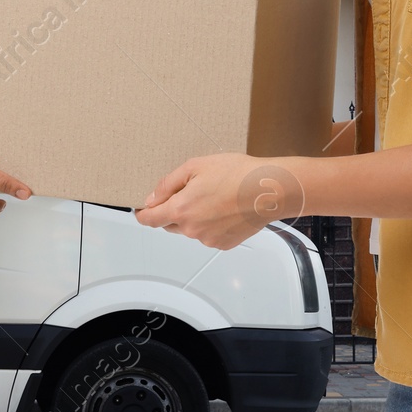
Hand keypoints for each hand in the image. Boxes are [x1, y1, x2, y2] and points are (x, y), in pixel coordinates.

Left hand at [133, 153, 304, 249]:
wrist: (268, 190)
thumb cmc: (236, 174)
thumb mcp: (195, 167)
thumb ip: (168, 184)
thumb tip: (151, 199)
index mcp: (180, 210)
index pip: (149, 220)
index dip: (143, 214)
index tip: (143, 209)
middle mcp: (191, 230)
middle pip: (169, 224)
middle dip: (172, 211)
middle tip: (190, 192)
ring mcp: (207, 240)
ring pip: (190, 230)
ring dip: (194, 218)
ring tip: (214, 198)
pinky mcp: (224, 244)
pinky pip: (208, 235)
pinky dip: (211, 224)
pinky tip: (225, 209)